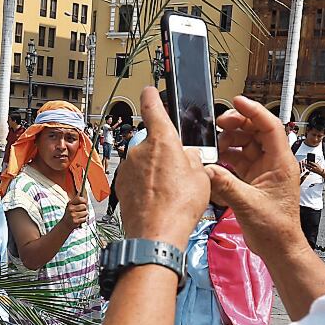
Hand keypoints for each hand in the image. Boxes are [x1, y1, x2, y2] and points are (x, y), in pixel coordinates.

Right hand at [63, 193, 90, 229]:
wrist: (65, 225)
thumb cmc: (69, 214)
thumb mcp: (70, 206)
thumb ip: (76, 200)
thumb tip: (81, 192)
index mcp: (70, 204)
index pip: (79, 198)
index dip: (84, 200)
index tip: (85, 202)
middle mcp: (71, 209)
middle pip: (84, 206)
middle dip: (84, 209)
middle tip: (81, 211)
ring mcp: (73, 215)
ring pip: (85, 212)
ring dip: (84, 215)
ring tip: (80, 216)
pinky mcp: (76, 221)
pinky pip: (84, 218)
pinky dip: (83, 219)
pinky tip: (79, 219)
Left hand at [119, 86, 211, 248]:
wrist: (155, 235)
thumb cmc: (179, 207)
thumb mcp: (202, 177)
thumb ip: (193, 159)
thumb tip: (188, 157)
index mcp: (162, 140)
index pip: (154, 108)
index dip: (152, 96)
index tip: (149, 90)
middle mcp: (140, 150)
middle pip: (154, 144)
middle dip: (165, 154)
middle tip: (179, 174)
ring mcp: (128, 168)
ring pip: (145, 164)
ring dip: (155, 173)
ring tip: (170, 193)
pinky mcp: (122, 185)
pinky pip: (136, 179)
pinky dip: (146, 187)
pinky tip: (158, 201)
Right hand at [208, 97, 301, 243]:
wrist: (279, 247)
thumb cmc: (276, 229)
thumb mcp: (247, 204)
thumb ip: (225, 185)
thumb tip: (206, 169)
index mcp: (281, 163)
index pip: (269, 126)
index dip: (253, 111)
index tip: (238, 102)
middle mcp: (274, 163)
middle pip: (256, 131)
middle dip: (237, 125)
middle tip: (219, 124)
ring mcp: (264, 170)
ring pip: (246, 144)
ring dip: (230, 141)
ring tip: (215, 146)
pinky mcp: (255, 180)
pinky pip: (240, 159)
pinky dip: (227, 157)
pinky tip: (216, 161)